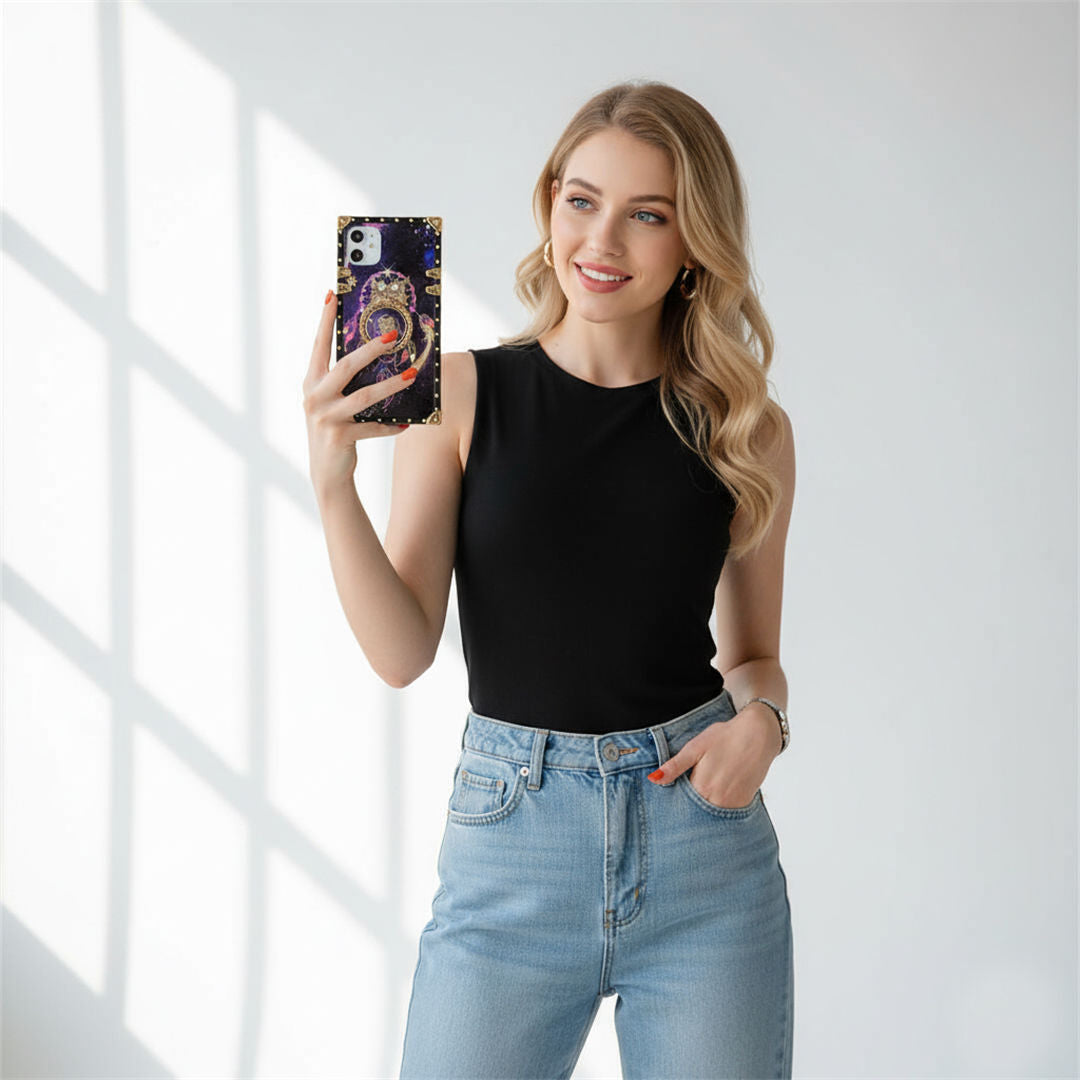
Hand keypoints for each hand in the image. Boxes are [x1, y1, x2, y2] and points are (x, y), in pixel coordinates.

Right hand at [302, 288, 416, 493]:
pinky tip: (407, 423)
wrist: (326, 472)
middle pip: (346, 366)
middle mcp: (314, 397)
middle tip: (393, 336)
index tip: (332, 294)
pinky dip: (391, 425)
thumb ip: (345, 381)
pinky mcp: (339, 437)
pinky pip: (372, 427)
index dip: (325, 320)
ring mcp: (325, 418)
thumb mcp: (333, 402)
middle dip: (370, 349)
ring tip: (411, 375)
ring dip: (391, 386)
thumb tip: (375, 353)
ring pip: (364, 396)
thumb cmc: (334, 429)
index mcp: (311, 382)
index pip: (318, 345)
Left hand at [647, 703, 780, 808]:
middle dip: (689, 809)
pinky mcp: (745, 803)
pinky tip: (718, 794)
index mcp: (701, 787)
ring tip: (706, 791)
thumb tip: (654, 779)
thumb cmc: (726, 737)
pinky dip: (720, 808)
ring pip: (712, 815)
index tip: (670, 801)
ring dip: (704, 810)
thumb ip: (675, 766)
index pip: (681, 805)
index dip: (675, 802)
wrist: (759, 734)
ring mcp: (733, 804)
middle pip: (696, 813)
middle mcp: (717, 800)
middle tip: (690, 795)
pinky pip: (727, 813)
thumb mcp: (695, 747)